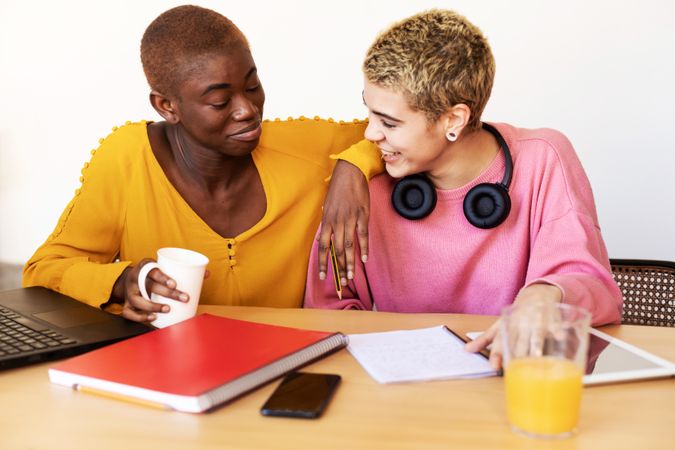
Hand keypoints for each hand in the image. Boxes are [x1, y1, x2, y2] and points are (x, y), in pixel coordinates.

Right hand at [111, 259, 188, 322]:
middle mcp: (135, 279)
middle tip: (184, 298)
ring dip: (153, 306)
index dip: (163, 278)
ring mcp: (129, 292)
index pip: (153, 271)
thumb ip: (183, 270)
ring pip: (137, 300)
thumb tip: (206, 273)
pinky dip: (140, 317)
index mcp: (144, 267)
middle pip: (150, 286)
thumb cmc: (151, 273)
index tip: (175, 284)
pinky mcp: (126, 303)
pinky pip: (128, 312)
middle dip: (168, 294)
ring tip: (168, 309)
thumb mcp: (162, 266)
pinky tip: (153, 318)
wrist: (130, 278)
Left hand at [318, 160, 369, 285]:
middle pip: (336, 250)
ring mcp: (350, 219)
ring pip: (349, 246)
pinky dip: (364, 248)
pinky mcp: (362, 215)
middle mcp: (337, 222)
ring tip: (351, 276)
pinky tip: (364, 259)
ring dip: (350, 262)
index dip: (323, 263)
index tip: (323, 277)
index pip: (323, 247)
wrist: (350, 173)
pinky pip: (363, 235)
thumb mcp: (327, 207)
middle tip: (342, 282)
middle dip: (338, 268)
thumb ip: (326, 224)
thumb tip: (322, 239)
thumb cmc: (337, 190)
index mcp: (327, 221)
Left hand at [464, 283, 562, 368]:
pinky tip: (560, 337)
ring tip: (537, 358)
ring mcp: (537, 321)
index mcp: (507, 326)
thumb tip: (466, 351)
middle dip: (518, 355)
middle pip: (519, 342)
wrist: (537, 294)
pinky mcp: (552, 319)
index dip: (497, 354)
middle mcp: (521, 324)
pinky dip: (558, 331)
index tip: (494, 366)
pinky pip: (556, 326)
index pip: (500, 341)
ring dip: (536, 345)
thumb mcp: (499, 325)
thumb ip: (484, 339)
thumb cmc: (516, 315)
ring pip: (536, 335)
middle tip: (517, 370)